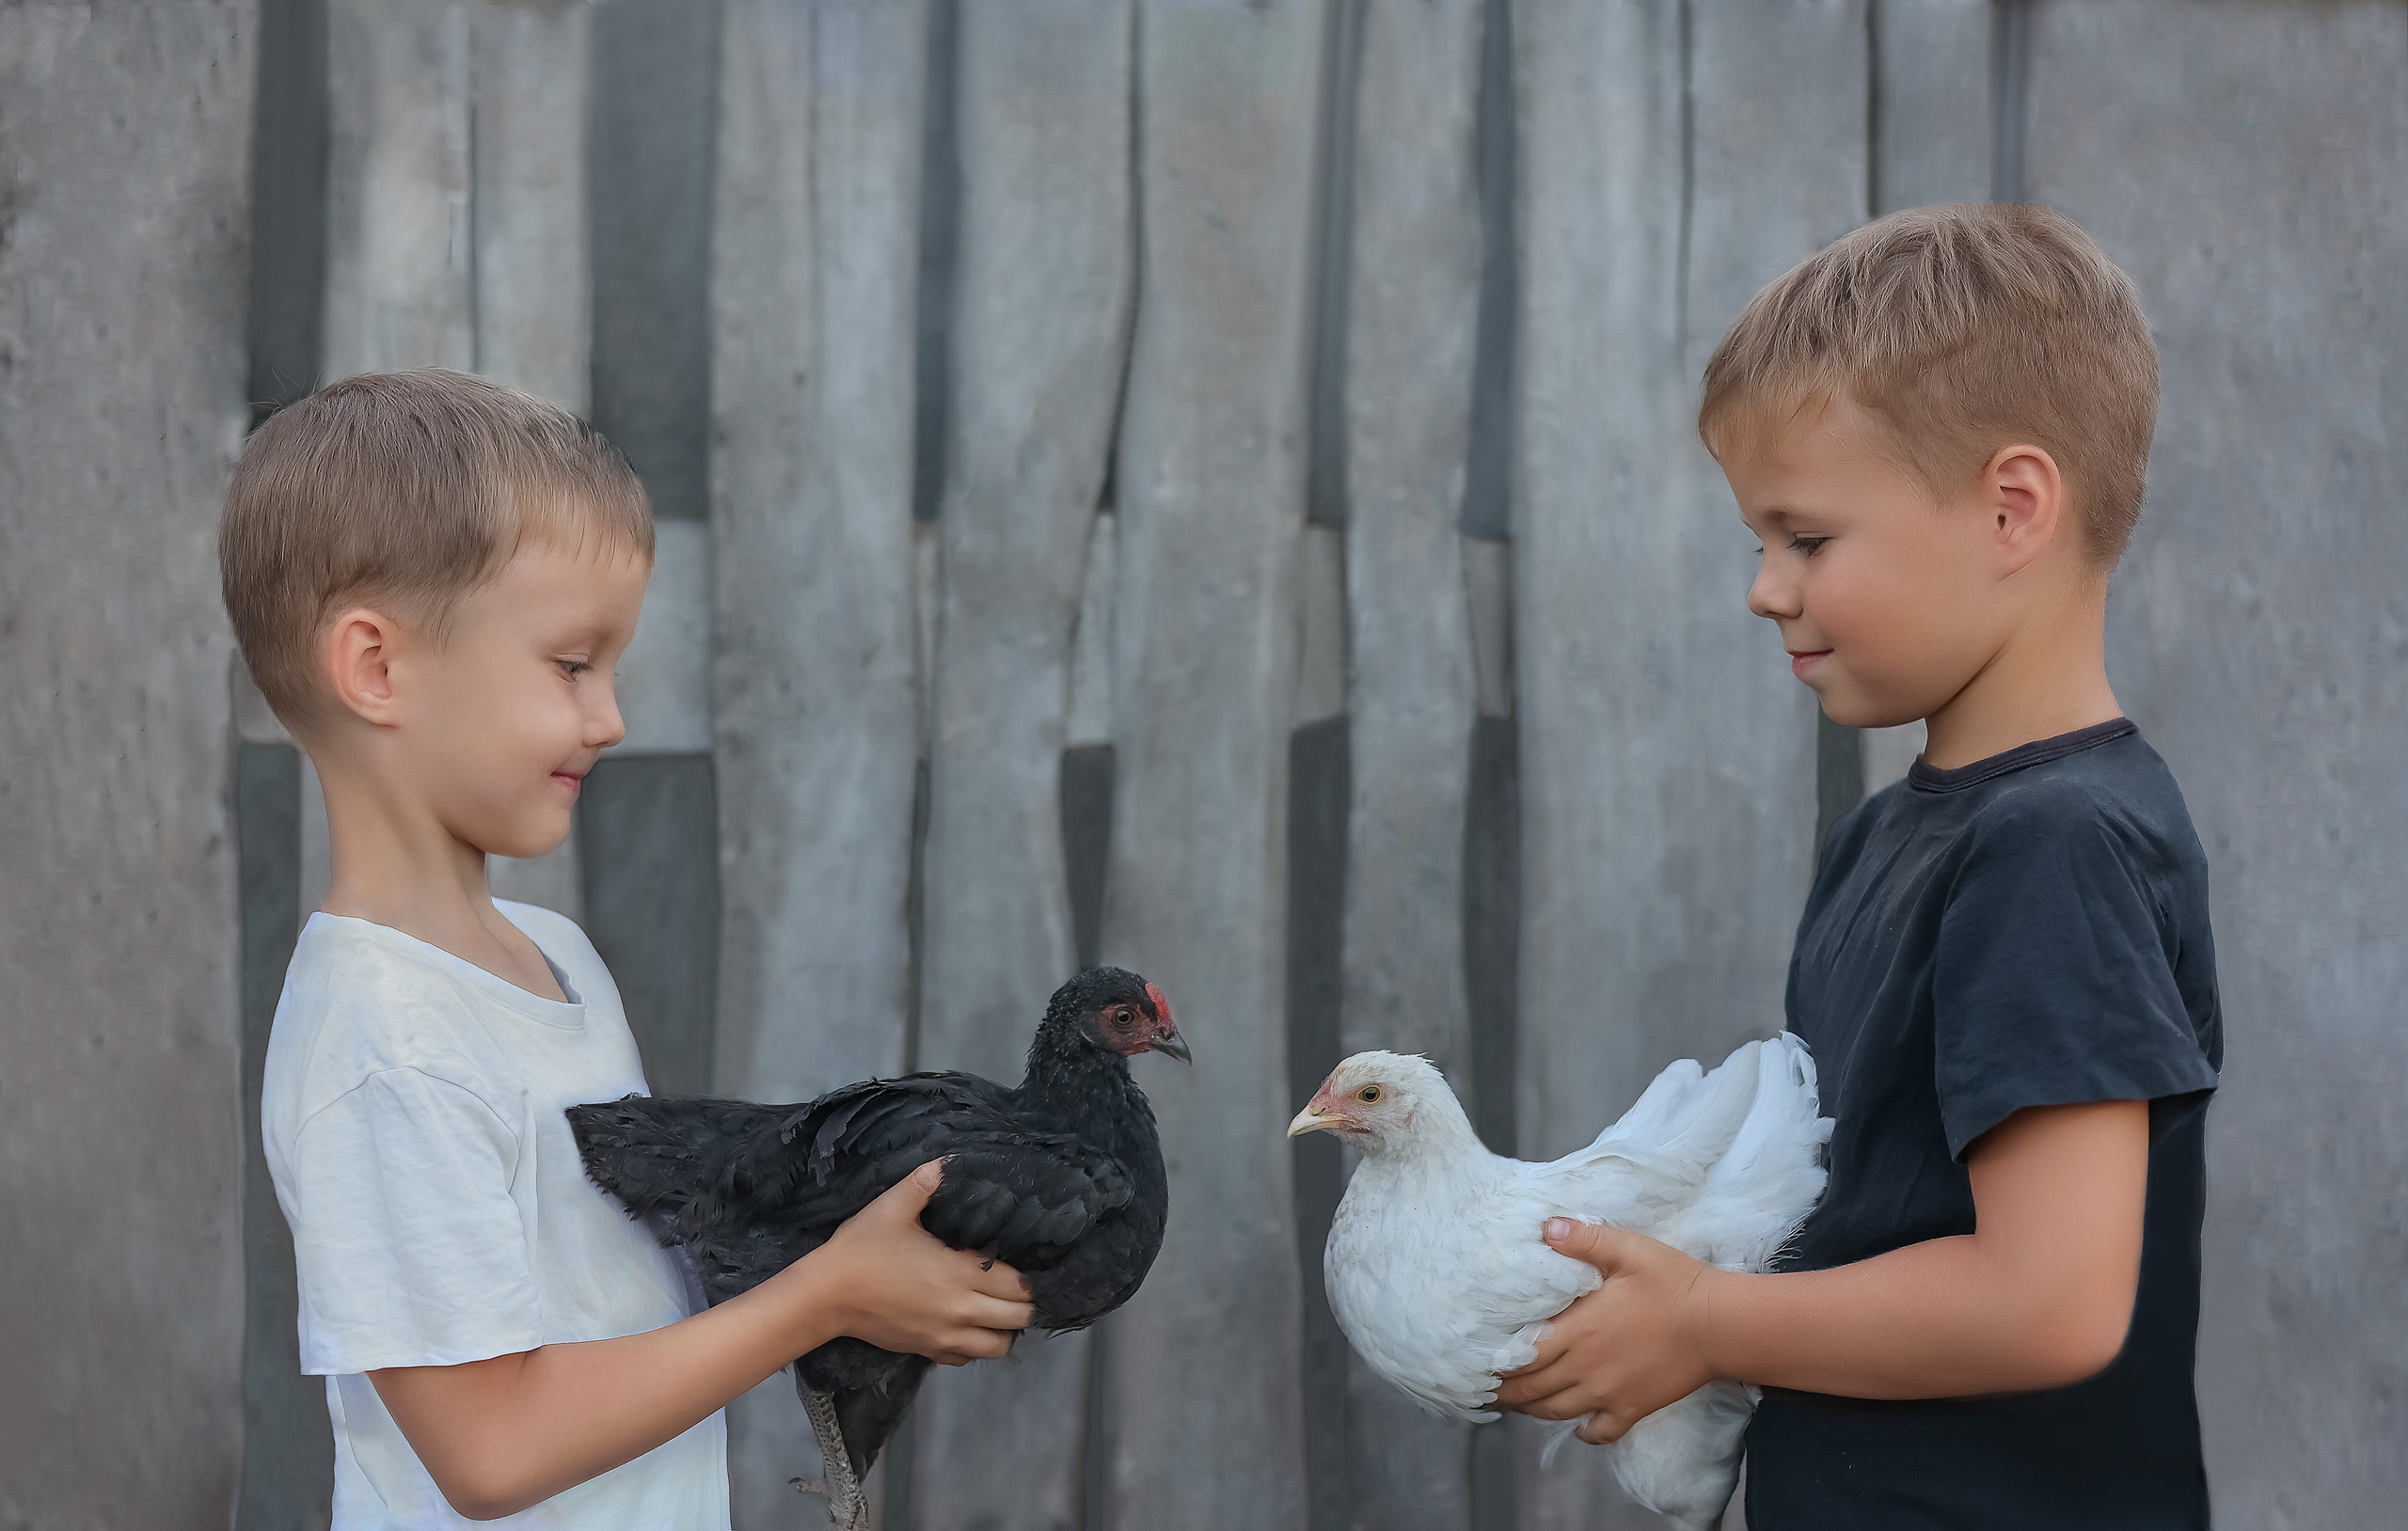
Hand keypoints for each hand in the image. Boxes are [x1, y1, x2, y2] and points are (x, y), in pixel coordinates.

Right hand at [803, 1160, 1035, 1365]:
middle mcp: (960, 1311)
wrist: (826, 1295)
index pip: (1019, 1286)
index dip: (1028, 1276)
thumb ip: (926, 1181)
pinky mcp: (927, 1351)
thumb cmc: (862, 1248)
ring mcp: (944, 1337)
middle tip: (1015, 1285)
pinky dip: (976, 1345)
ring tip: (996, 1307)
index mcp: (959, 1274)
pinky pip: (968, 1359)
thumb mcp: (894, 1205)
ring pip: (999, 1347)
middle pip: (1019, 1319)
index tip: (1022, 1262)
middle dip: (1025, 1303)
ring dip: (1005, 1329)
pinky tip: (967, 1324)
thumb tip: (951, 1159)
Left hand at [1492, 1219, 1721, 1443]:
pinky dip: (1582, 1432)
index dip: (1495, 1364)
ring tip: (1515, 1404)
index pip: (1522, 1355)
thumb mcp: (1627, 1250)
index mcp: (1579, 1330)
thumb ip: (1584, 1240)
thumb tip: (1545, 1227)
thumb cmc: (1672, 1283)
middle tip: (1484, 1388)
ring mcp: (1609, 1394)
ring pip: (1557, 1412)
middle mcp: (1586, 1368)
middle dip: (1504, 1391)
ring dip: (1532, 1409)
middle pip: (1532, 1389)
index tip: (1475, 1364)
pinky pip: (1599, 1432)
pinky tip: (1576, 1425)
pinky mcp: (1633, 1409)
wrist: (1719, 1324)